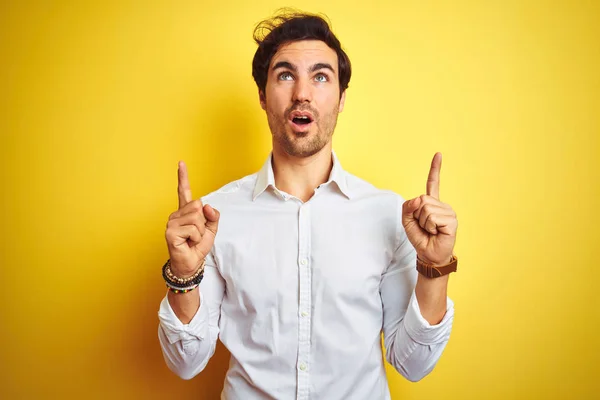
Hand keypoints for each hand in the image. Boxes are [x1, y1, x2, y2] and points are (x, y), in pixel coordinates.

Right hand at [165, 161, 219, 276]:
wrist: (191, 263)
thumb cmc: (198, 246)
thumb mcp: (211, 228)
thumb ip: (212, 215)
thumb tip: (205, 205)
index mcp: (185, 211)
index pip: (184, 191)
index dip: (183, 177)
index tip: (181, 163)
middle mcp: (176, 214)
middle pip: (198, 205)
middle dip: (204, 222)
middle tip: (196, 234)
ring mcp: (171, 222)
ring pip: (197, 217)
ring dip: (200, 231)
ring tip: (192, 239)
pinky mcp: (171, 232)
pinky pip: (193, 229)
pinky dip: (196, 237)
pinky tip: (188, 242)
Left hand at [402, 152, 456, 265]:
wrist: (428, 254)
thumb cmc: (420, 237)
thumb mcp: (407, 220)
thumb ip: (408, 206)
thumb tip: (420, 199)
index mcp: (432, 203)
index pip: (433, 183)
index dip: (435, 168)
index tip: (438, 154)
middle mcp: (442, 205)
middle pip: (422, 200)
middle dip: (417, 215)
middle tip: (424, 226)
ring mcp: (448, 212)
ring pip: (426, 209)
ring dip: (423, 223)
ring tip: (430, 230)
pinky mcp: (452, 220)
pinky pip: (432, 218)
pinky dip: (430, 227)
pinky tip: (436, 232)